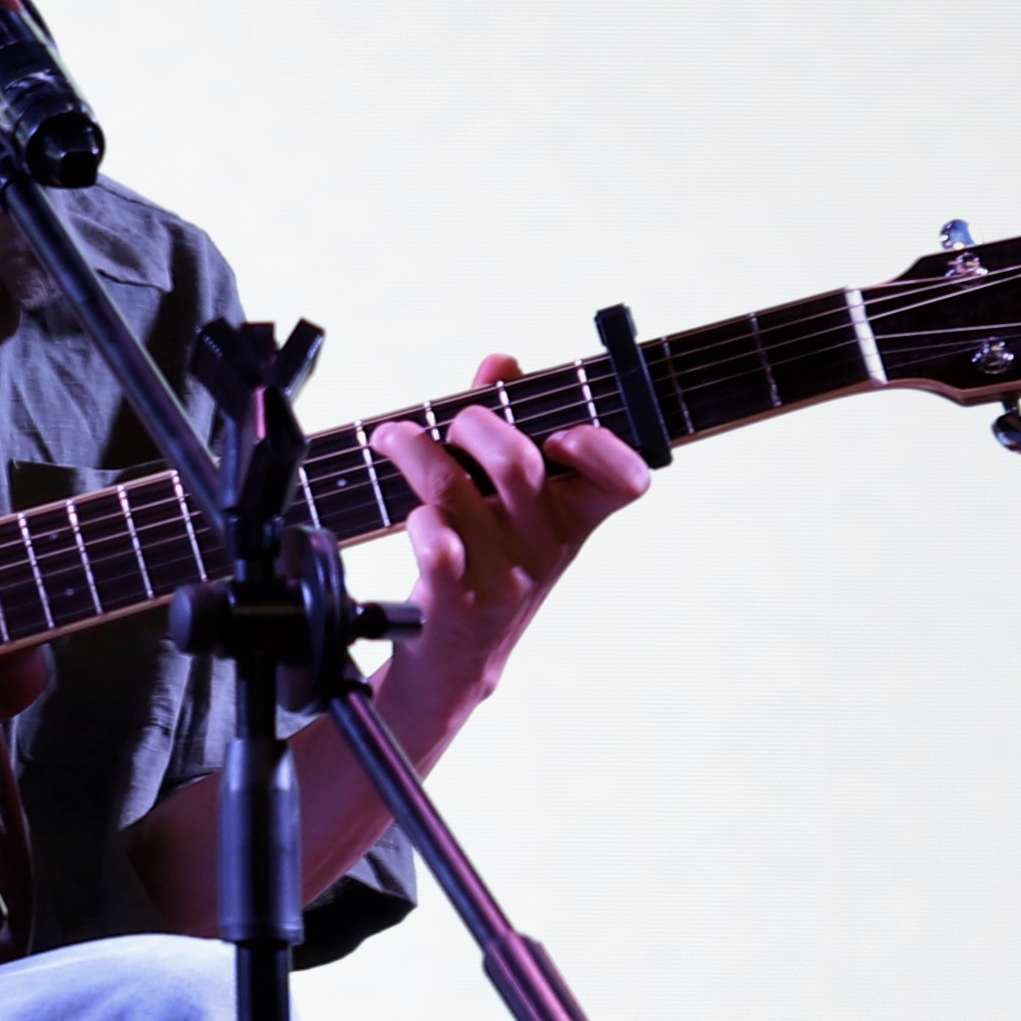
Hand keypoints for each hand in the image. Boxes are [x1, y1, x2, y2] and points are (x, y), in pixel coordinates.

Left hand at [363, 355, 649, 716]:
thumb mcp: (513, 501)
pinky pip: (432, 544)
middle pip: (516, 461)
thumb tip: (500, 362)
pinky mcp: (453, 600)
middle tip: (453, 424)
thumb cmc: (489, 559)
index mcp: (574, 516)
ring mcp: (501, 575)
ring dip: (416, 452)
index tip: (563, 432)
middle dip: (473, 424)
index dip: (602, 447)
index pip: (625, 480)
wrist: (458, 657)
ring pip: (455, 490)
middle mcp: (545, 546)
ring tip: (395, 438)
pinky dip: (413, 517)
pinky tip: (409, 513)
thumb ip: (510, 424)